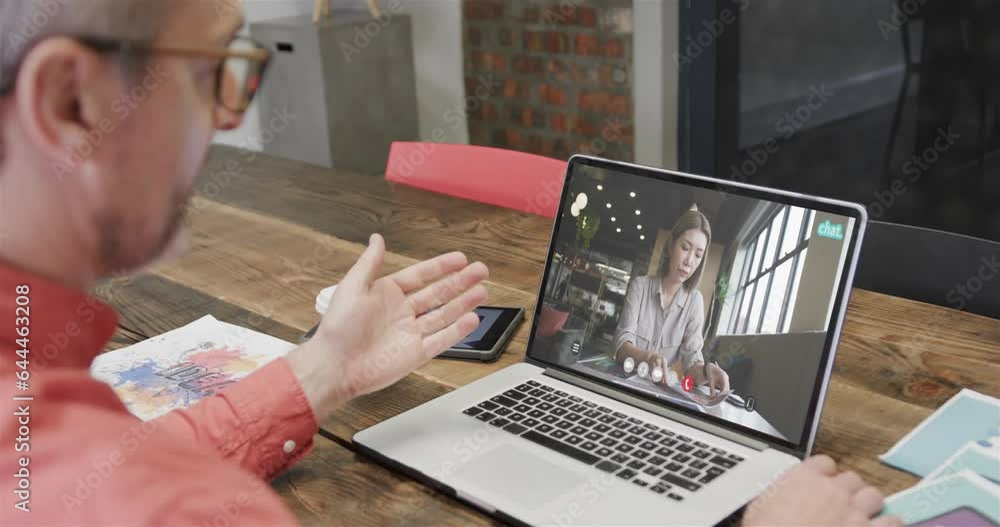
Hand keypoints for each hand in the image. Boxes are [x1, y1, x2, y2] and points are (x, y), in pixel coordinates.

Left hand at [287, 234, 488, 417]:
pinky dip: (458, 330)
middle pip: (438, 293)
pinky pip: (442, 339)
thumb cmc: (338, 329)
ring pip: (445, 315)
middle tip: (480, 270)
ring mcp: (411, 333)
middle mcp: (402, 312)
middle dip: (460, 282)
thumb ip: (369, 263)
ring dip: (464, 303)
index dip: (441, 267)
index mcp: (387, 294)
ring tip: (482, 291)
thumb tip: (377, 238)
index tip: (460, 258)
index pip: (421, 276)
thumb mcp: (352, 287)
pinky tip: (472, 319)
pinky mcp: (416, 354)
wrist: (335, 366)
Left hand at [691, 361, 729, 395]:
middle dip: (723, 395)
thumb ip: (712, 389)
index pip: (725, 387)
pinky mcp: (724, 381)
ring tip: (717, 398)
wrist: (709, 366)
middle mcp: (726, 378)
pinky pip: (724, 387)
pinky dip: (721, 391)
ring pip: (725, 388)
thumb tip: (712, 397)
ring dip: (722, 393)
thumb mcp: (710, 380)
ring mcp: (725, 379)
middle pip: (726, 388)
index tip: (718, 398)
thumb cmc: (710, 372)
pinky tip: (717, 395)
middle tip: (718, 400)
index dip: (722, 393)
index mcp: (723, 376)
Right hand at [743, 455, 901, 526]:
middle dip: (850, 492)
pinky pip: (893, 522)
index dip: (825, 475)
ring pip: (874, 496)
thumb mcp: (758, 508)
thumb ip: (775, 496)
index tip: (824, 485)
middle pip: (852, 479)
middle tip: (843, 505)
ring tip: (863, 518)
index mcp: (804, 478)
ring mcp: (854, 512)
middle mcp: (832, 490)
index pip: (825, 464)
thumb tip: (775, 499)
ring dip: (869, 507)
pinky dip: (890, 525)